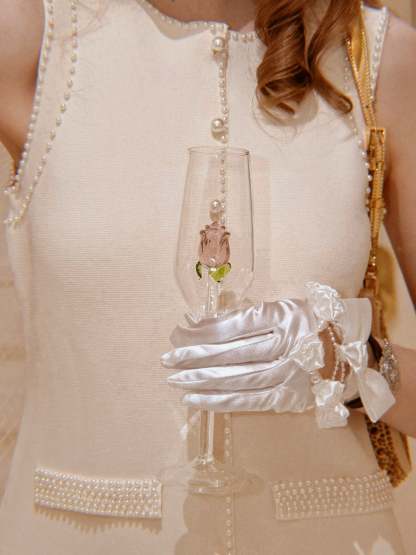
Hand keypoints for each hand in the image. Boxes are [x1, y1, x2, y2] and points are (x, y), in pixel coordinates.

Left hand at [160, 282, 394, 423]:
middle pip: (230, 353)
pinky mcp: (287, 399)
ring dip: (200, 380)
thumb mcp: (282, 307)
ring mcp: (287, 375)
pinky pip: (247, 402)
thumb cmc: (308, 324)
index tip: (178, 333)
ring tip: (173, 379)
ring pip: (235, 379)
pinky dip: (218, 401)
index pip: (233, 326)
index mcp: (282, 317)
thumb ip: (247, 315)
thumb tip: (201, 324)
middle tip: (166, 358)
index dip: (202, 331)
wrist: (350, 356)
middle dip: (193, 356)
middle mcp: (285, 346)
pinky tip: (194, 399)